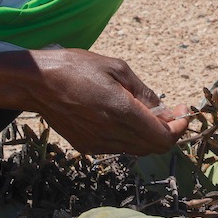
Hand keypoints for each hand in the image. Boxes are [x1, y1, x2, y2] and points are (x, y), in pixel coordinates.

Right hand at [15, 48, 189, 155]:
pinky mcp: (86, 146)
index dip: (178, 128)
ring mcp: (97, 144)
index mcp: (121, 112)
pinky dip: (130, 136)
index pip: (163, 137)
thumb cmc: (76, 68)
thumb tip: (164, 110)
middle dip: (167, 131)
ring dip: (148, 134)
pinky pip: (119, 147)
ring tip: (147, 112)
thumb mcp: (116, 68)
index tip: (181, 113)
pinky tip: (124, 118)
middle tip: (170, 111)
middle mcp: (111, 133)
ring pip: (137, 149)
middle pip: (153, 147)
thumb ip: (143, 92)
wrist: (36, 83)